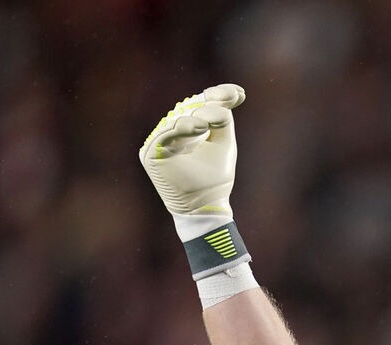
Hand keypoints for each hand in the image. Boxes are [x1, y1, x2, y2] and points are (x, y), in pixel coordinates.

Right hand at [139, 84, 245, 220]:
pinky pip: (165, 136)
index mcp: (191, 125)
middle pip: (191, 108)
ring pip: (177, 120)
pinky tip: (198, 127)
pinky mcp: (151, 153)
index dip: (219, 95)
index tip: (239, 93)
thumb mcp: (223, 144)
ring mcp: (161, 140)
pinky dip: (181, 130)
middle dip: (209, 105)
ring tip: (209, 122)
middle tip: (225, 102)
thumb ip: (223, 120)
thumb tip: (233, 93)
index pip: (202, 103)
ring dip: (195, 117)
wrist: (206, 204)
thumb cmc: (214, 177)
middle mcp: (174, 129)